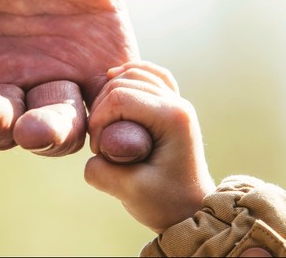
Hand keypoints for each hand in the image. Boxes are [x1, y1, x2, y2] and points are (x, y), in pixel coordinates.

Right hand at [84, 61, 215, 232]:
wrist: (192, 211)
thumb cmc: (166, 204)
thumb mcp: (129, 192)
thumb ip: (101, 171)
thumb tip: (93, 151)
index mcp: (173, 118)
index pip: (120, 97)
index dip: (99, 121)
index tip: (98, 151)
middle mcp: (178, 103)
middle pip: (124, 82)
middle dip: (102, 109)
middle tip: (101, 143)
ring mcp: (177, 102)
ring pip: (135, 73)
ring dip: (111, 93)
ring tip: (105, 124)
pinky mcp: (171, 105)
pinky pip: (150, 75)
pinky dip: (129, 75)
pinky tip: (114, 81)